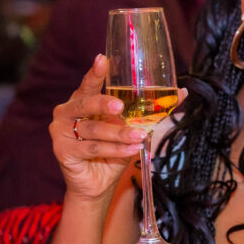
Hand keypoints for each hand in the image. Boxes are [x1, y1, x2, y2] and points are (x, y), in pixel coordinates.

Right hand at [50, 54, 145, 201]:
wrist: (98, 183)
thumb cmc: (113, 150)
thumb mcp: (132, 127)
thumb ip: (151, 110)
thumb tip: (182, 93)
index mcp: (82, 101)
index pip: (89, 84)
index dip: (95, 72)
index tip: (103, 59)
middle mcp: (67, 112)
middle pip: (86, 103)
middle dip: (104, 103)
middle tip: (120, 106)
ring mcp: (61, 132)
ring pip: (94, 129)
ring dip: (119, 133)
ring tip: (140, 136)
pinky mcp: (63, 151)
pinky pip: (93, 148)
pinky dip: (116, 149)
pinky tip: (132, 148)